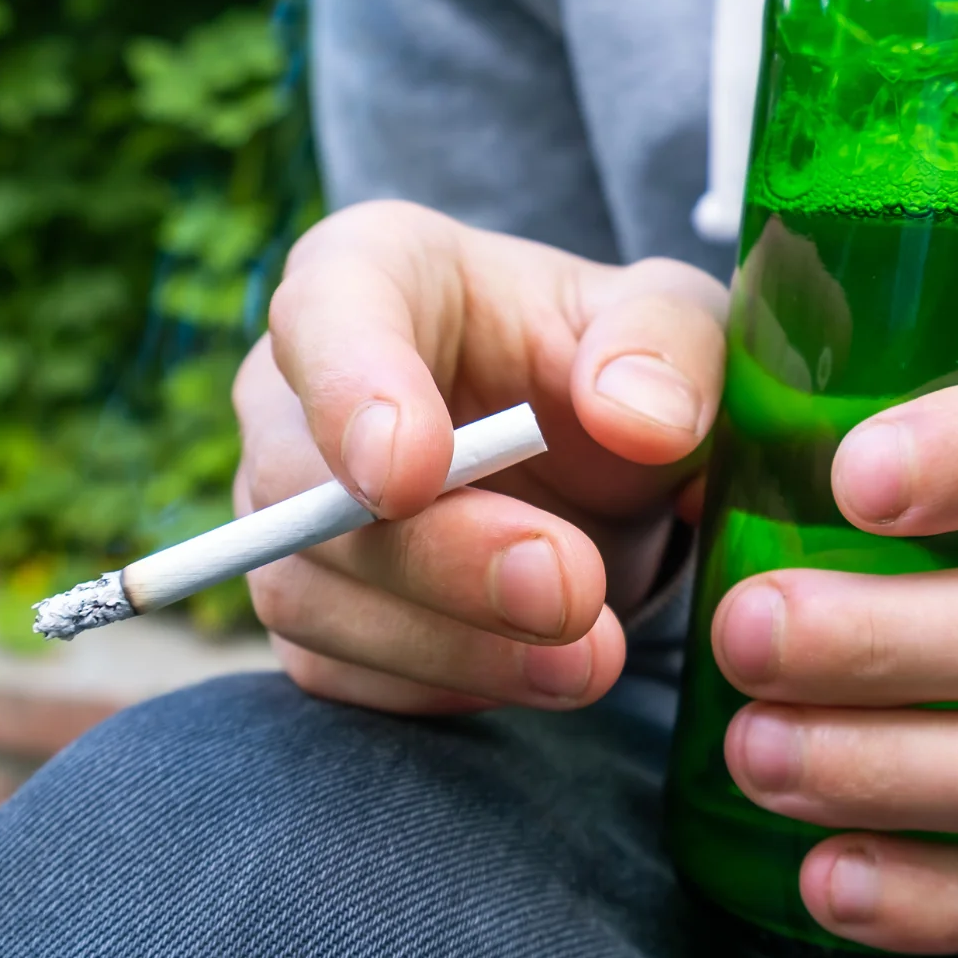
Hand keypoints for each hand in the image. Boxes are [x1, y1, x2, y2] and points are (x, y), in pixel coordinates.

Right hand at [236, 202, 725, 712]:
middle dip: (439, 553)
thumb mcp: (672, 322)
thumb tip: (639, 417)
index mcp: (371, 273)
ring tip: (589, 661)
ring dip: (451, 642)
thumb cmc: (610, 356)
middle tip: (568, 589)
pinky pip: (336, 666)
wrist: (591, 454)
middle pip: (302, 483)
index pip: (322, 314)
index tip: (413, 472)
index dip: (352, 394)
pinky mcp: (312, 604)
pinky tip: (537, 674)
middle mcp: (294, 389)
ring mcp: (285, 508)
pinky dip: (440, 684)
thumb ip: (668, 345)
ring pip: (311, 591)